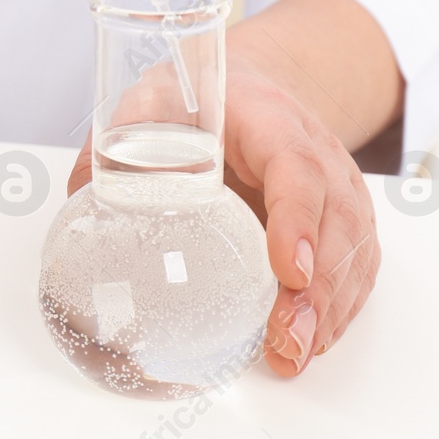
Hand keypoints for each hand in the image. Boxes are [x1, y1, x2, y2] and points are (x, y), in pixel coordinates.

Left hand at [66, 47, 381, 378]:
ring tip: (294, 353)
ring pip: (353, 246)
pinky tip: (313, 338)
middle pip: (333, 219)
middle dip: (316, 287)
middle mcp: (316, 150)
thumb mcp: (149, 102)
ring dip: (330, 307)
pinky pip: (357, 262)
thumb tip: (81, 204)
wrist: (251, 85)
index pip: (295, 166)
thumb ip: (114, 149)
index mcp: (267, 118)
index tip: (287, 269)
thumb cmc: (198, 96)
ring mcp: (337, 184)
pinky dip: (340, 305)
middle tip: (287, 339)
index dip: (296, 218)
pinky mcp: (342, 215)